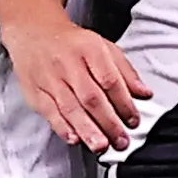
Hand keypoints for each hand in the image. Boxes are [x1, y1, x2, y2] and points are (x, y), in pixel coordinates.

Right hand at [5, 13, 145, 150]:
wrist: (33, 31)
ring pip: (70, 107)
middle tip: (121, 141)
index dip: (124, 104)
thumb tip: (145, 94)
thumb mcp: (103, 47)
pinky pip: (49, 112)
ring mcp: (49, 78)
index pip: (110, 80)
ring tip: (101, 146)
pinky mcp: (35, 91)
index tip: (133, 121)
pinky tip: (74, 138)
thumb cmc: (72, 43)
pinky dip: (62, 127)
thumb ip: (125, 71)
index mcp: (89, 49)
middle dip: (108, 123)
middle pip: (91, 97)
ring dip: (87, 130)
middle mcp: (68, 63)